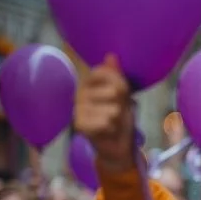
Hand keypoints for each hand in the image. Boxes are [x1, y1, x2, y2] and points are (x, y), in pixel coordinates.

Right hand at [74, 55, 135, 172]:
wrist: (117, 144)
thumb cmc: (120, 116)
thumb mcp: (123, 93)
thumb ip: (117, 75)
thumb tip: (111, 55)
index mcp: (88, 82)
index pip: (105, 72)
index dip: (120, 83)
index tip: (120, 94)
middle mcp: (79, 92)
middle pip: (114, 91)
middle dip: (121, 104)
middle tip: (115, 112)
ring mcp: (77, 108)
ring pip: (112, 109)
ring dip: (117, 119)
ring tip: (111, 122)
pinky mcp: (78, 124)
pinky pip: (106, 122)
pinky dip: (111, 128)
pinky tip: (105, 131)